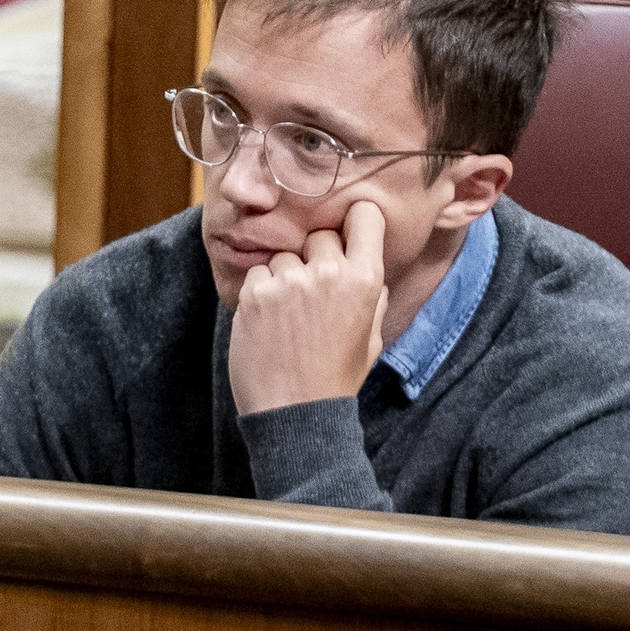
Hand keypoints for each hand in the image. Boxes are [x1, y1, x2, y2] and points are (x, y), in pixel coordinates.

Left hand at [227, 201, 389, 415]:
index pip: (364, 216)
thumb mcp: (373, 338)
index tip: (347, 235)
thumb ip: (373, 296)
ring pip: (285, 256)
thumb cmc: (336, 378)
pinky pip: (258, 273)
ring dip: (284, 278)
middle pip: (320, 236)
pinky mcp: (256, 293)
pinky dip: (260, 293)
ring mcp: (289, 282)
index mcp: (366, 280)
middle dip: (315, 259)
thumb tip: (366, 264)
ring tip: (288, 318)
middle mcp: (329, 273)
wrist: (295, 414)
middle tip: (313, 296)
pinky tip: (268, 324)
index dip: (355, 223)